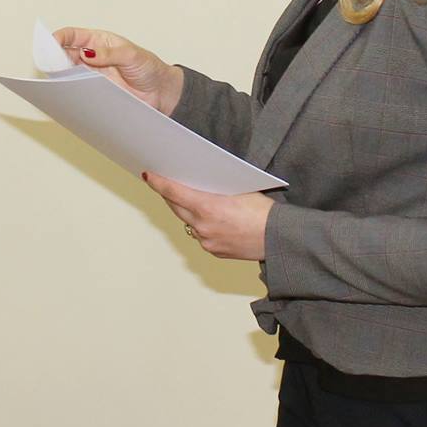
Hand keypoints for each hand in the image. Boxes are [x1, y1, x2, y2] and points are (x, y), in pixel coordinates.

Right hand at [53, 27, 184, 114]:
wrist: (160, 93)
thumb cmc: (149, 68)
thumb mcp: (131, 56)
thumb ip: (109, 54)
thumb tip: (87, 52)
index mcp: (99, 40)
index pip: (72, 35)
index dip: (58, 37)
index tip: (50, 43)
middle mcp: (92, 56)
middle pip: (64, 53)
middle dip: (54, 56)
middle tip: (50, 64)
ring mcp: (91, 74)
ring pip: (67, 72)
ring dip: (59, 74)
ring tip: (56, 79)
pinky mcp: (94, 91)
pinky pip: (76, 89)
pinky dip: (68, 90)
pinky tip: (66, 92)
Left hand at [144, 172, 273, 261]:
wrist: (278, 239)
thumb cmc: (263, 212)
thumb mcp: (238, 190)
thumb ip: (214, 190)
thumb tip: (200, 185)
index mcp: (206, 206)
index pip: (173, 192)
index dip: (158, 183)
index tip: (148, 175)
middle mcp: (202, 226)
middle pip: (176, 207)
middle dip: (169, 196)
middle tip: (164, 185)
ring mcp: (206, 241)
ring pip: (188, 223)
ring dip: (186, 212)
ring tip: (190, 201)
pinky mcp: (214, 251)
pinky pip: (200, 236)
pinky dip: (201, 226)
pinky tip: (209, 220)